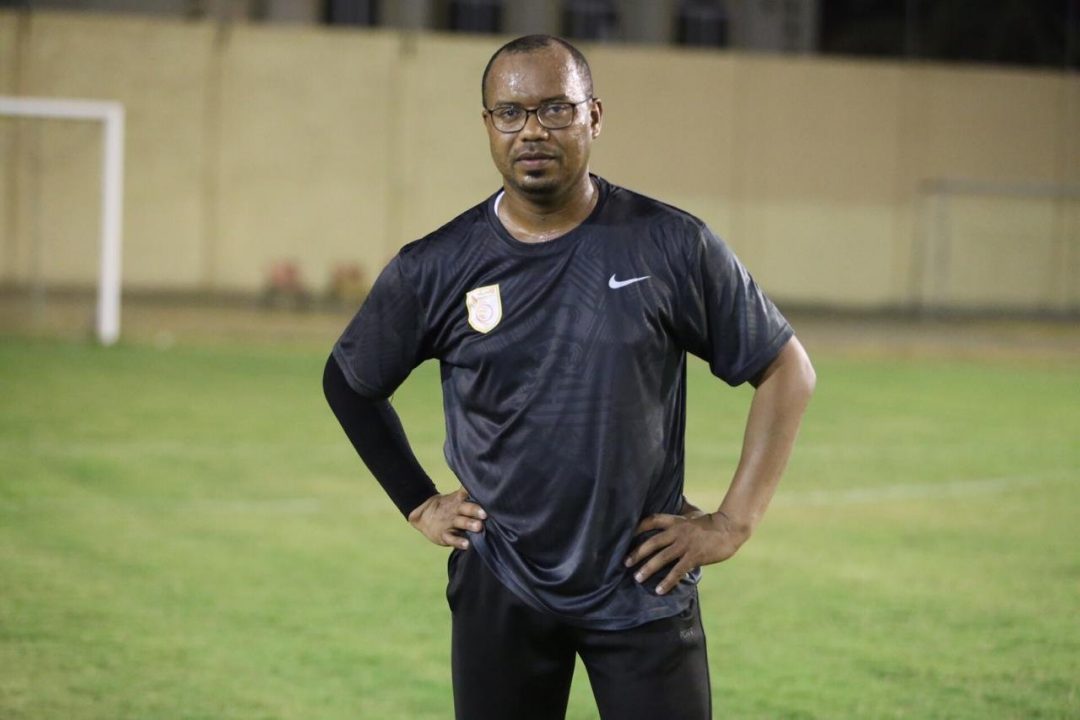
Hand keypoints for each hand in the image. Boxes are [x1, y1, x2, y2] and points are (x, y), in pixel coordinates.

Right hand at [407, 488, 486, 550]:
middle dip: (475, 510)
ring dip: (469, 524)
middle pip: (466, 508)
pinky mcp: (444, 535)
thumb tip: (495, 498)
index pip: (467, 492)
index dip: (474, 491)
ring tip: (478, 527)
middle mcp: (456, 510)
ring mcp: (449, 522)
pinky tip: (467, 545)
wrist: (424, 513)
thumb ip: (471, 498)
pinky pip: (452, 538)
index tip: (486, 493)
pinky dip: (459, 542)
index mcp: (459, 499)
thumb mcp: (457, 499)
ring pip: (460, 522)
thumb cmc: (450, 507)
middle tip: (485, 513)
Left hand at [623, 510, 749, 594]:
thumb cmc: (712, 521)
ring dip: (648, 568)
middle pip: (652, 542)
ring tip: (637, 578)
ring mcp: (685, 545)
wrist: (730, 528)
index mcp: (676, 521)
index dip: (638, 527)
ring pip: (662, 557)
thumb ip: (685, 509)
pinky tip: (659, 590)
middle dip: (637, 553)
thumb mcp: (694, 513)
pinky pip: (677, 571)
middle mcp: (677, 532)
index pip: (652, 520)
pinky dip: (667, 581)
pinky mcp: (694, 557)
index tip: (627, 535)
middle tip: (625, 563)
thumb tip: (681, 498)